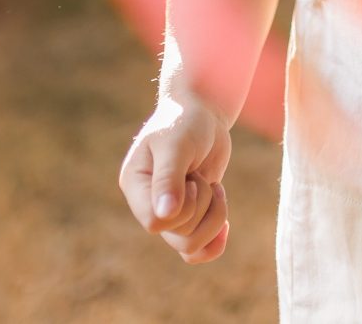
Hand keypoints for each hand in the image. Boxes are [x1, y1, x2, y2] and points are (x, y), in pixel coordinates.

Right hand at [120, 96, 233, 263]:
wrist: (204, 112)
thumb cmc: (186, 121)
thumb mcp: (177, 144)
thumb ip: (169, 178)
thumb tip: (164, 216)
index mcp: (135, 185)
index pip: (154, 223)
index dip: (182, 208)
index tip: (191, 178)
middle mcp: (148, 203)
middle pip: (178, 235)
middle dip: (203, 206)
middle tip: (202, 176)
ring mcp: (169, 211)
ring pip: (190, 245)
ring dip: (214, 218)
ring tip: (215, 188)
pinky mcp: (189, 214)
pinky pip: (197, 249)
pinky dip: (214, 243)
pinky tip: (226, 227)